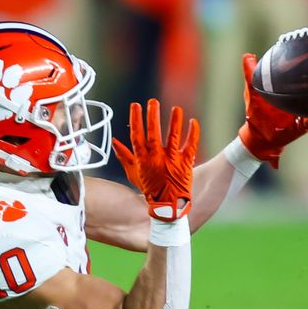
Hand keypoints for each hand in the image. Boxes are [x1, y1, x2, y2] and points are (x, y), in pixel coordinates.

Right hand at [112, 99, 198, 220]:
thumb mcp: (133, 173)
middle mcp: (156, 158)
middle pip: (153, 133)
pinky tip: (193, 121)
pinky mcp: (185, 164)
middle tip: (152, 102)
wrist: (167, 206)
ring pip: (173, 137)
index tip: (135, 105)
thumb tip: (114, 141)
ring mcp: (171, 161)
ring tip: (176, 108)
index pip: (137, 136)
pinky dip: (193, 133)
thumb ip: (124, 156)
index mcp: (143, 159)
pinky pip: (190, 146)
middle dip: (152, 116)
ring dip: (174, 121)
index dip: (135, 119)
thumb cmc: (150, 189)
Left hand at [239, 53, 307, 168]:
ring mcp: (301, 112)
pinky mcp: (300, 126)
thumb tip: (247, 56)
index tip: (305, 55)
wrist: (258, 137)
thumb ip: (250, 75)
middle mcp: (297, 99)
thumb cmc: (257, 113)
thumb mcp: (252, 91)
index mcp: (287, 89)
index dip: (302, 66)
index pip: (298, 75)